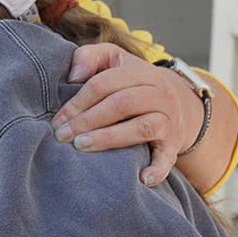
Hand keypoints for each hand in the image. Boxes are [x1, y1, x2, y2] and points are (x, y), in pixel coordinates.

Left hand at [52, 45, 204, 186]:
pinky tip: (141, 179)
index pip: (105, 84)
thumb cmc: (133, 82)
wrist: (180, 102)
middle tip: (63, 136)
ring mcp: (168, 120)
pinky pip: (167, 158)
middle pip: (122, 104)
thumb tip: (72, 75)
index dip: (78, 102)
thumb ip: (91, 57)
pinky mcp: (173, 145)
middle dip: (88, 120)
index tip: (58, 119)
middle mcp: (158, 94)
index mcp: (140, 72)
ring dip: (109, 138)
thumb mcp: (115, 60)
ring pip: (141, 127)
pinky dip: (157, 169)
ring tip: (81, 146)